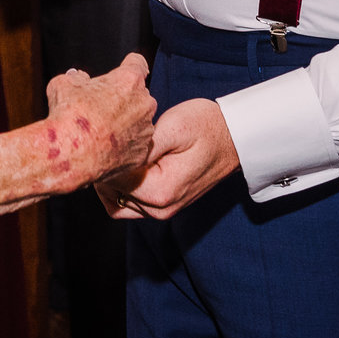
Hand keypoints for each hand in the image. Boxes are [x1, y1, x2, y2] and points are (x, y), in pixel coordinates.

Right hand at [45, 53, 154, 191]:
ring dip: (124, 123)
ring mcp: (145, 130)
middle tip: (100, 108)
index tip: (121, 73)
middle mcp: (144, 103)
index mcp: (129, 80)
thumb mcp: (64, 84)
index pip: (137, 63)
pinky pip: (135, 145)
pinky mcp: (142, 153)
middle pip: (138, 95)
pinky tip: (104, 149)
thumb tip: (78, 78)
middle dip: (122, 98)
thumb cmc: (68, 117)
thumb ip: (76, 78)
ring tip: (100, 132)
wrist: (70, 155)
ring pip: (138, 121)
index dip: (128, 66)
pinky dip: (123, 146)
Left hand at [114, 96, 237, 218]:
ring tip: (118, 148)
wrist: (234, 138)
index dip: (104, 156)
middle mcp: (159, 209)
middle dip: (105, 167)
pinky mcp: (161, 205)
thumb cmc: (206, 127)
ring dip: (111, 178)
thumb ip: (142, 146)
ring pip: (116, 200)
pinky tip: (126, 160)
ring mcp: (161, 210)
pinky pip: (128, 202)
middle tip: (107, 138)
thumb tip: (114, 155)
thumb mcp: (174, 127)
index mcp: (160, 191)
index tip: (106, 134)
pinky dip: (121, 185)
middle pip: (110, 193)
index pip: (112, 180)